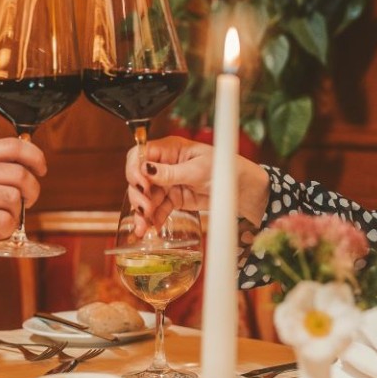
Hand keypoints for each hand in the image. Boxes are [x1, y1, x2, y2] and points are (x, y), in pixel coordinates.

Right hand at [0, 137, 46, 254]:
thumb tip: (16, 170)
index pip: (12, 146)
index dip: (35, 156)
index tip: (41, 169)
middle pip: (19, 173)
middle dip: (32, 190)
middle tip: (27, 202)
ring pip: (13, 198)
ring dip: (17, 213)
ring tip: (5, 220)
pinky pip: (1, 221)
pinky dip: (6, 229)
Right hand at [126, 136, 269, 234]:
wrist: (242, 188)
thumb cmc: (223, 168)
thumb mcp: (197, 169)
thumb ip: (170, 172)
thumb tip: (145, 170)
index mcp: (169, 149)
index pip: (140, 154)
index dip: (135, 169)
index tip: (141, 185)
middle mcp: (164, 164)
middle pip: (139, 178)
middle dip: (138, 195)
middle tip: (144, 210)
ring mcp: (167, 183)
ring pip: (145, 196)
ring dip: (142, 212)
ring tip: (143, 227)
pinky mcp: (173, 199)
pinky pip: (158, 209)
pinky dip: (154, 219)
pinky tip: (152, 229)